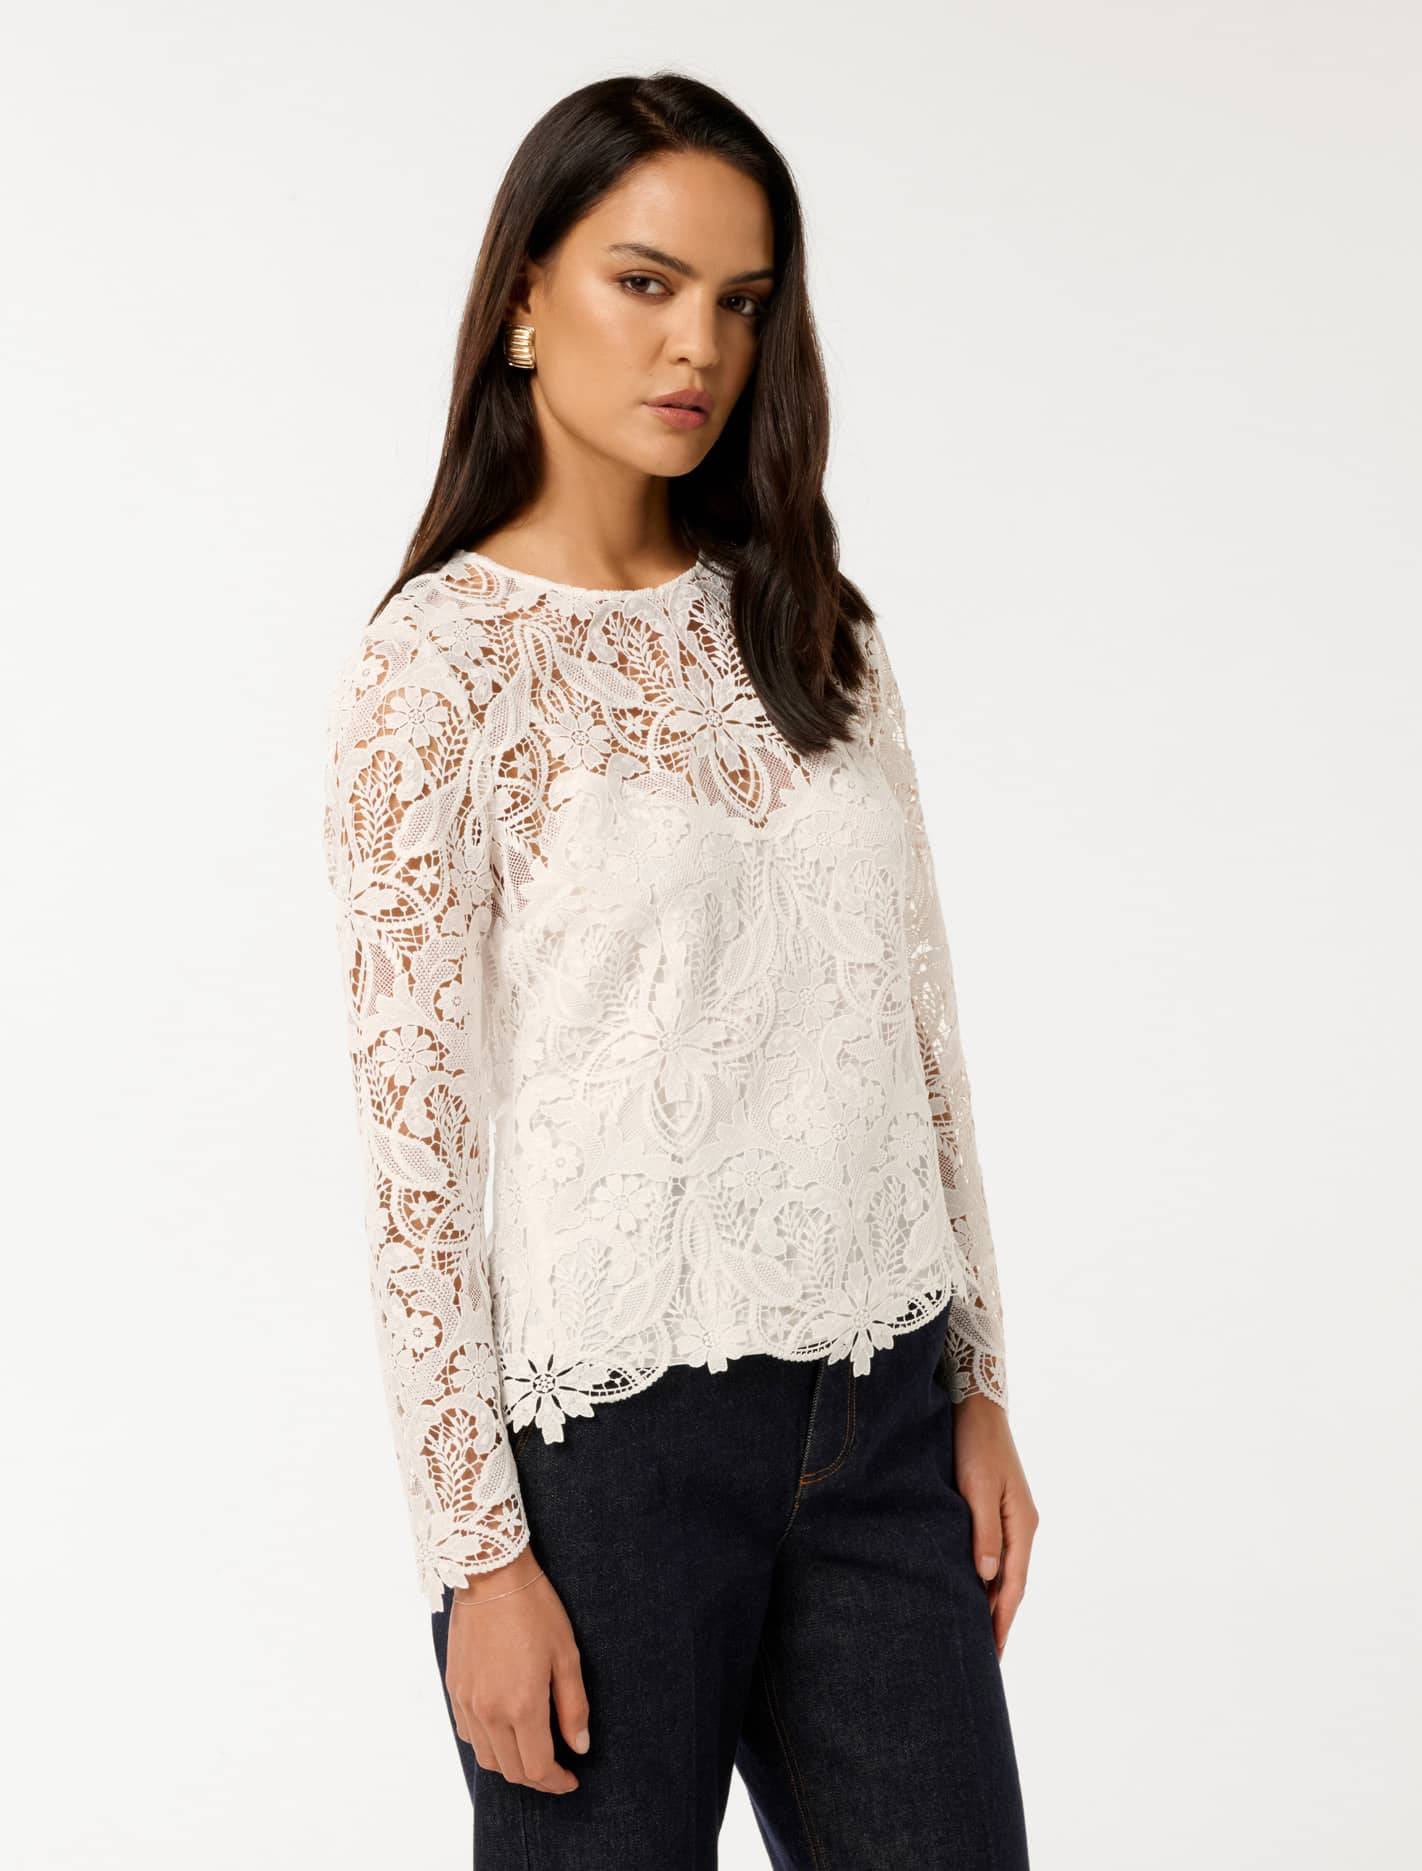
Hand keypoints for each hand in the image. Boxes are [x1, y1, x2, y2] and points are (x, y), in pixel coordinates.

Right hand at [445, 1545, 590, 1793]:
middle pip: (511, 1771)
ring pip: (487, 1758)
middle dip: (537, 1779)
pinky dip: (488, 1745)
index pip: (537, 1768)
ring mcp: (467, 1702)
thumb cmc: (535, 1610)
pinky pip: (469, 1735)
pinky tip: (505, 1731)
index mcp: (522, 1705)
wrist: (491, 1577)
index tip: (571, 1779)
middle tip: (557, 1770)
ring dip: (512, 1765)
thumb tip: (580, 1746)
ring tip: (533, 1753)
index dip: (556, 1782)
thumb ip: (573, 1707)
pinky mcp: (454, 1689)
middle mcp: (490, 1712)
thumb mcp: (566, 1655)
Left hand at [952, 1396, 1037, 1659]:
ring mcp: (1011, 1516)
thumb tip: (987, 1578)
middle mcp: (1021, 1524)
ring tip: (976, 1632)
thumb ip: (984, 1532)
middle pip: (1011, 1583)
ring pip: (1001, 1569)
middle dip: (999, 1619)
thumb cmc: (975, 1443)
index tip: (994, 1655)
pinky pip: (992, 1552)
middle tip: (985, 1657)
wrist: (976, 1403)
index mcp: (1022, 1524)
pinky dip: (983, 1576)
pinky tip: (969, 1586)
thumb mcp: (978, 1488)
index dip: (1002, 1621)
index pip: (1013, 1586)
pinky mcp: (995, 1506)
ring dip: (990, 1599)